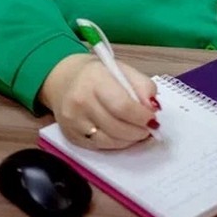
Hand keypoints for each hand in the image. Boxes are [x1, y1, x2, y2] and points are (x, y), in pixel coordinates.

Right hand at [39, 54, 158, 149]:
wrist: (64, 79)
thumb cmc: (97, 74)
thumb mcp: (122, 69)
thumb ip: (142, 86)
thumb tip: (153, 108)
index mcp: (95, 80)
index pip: (123, 106)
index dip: (142, 117)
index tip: (153, 118)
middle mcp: (80, 101)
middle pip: (117, 127)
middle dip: (139, 131)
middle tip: (148, 128)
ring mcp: (73, 121)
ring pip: (109, 141)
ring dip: (129, 140)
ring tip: (137, 131)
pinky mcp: (70, 136)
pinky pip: (99, 147)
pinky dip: (115, 144)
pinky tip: (121, 135)